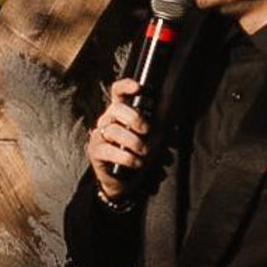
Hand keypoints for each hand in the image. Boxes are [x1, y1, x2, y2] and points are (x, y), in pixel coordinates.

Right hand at [86, 76, 151, 201]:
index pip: (118, 92)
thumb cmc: (140, 153)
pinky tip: (136, 162)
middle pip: (115, 109)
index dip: (126, 86)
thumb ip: (160, 120)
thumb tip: (171, 102)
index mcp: (121, 113)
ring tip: (144, 152)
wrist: (128, 180)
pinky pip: (109, 150)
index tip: (138, 88)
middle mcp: (107, 121)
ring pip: (113, 130)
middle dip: (134, 118)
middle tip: (147, 130)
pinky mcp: (95, 152)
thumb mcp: (154, 135)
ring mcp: (99, 136)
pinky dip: (127, 157)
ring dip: (133, 142)